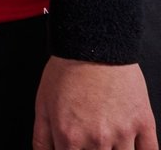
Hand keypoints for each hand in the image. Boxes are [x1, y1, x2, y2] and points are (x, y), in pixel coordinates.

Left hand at [33, 57, 156, 148]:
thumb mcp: (42, 104)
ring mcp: (123, 133)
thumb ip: (42, 139)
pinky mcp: (143, 123)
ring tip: (108, 140)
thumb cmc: (66, 72)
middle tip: (92, 143)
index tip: (75, 149)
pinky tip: (130, 146)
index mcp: (69, 137)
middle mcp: (97, 140)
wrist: (93, 46)